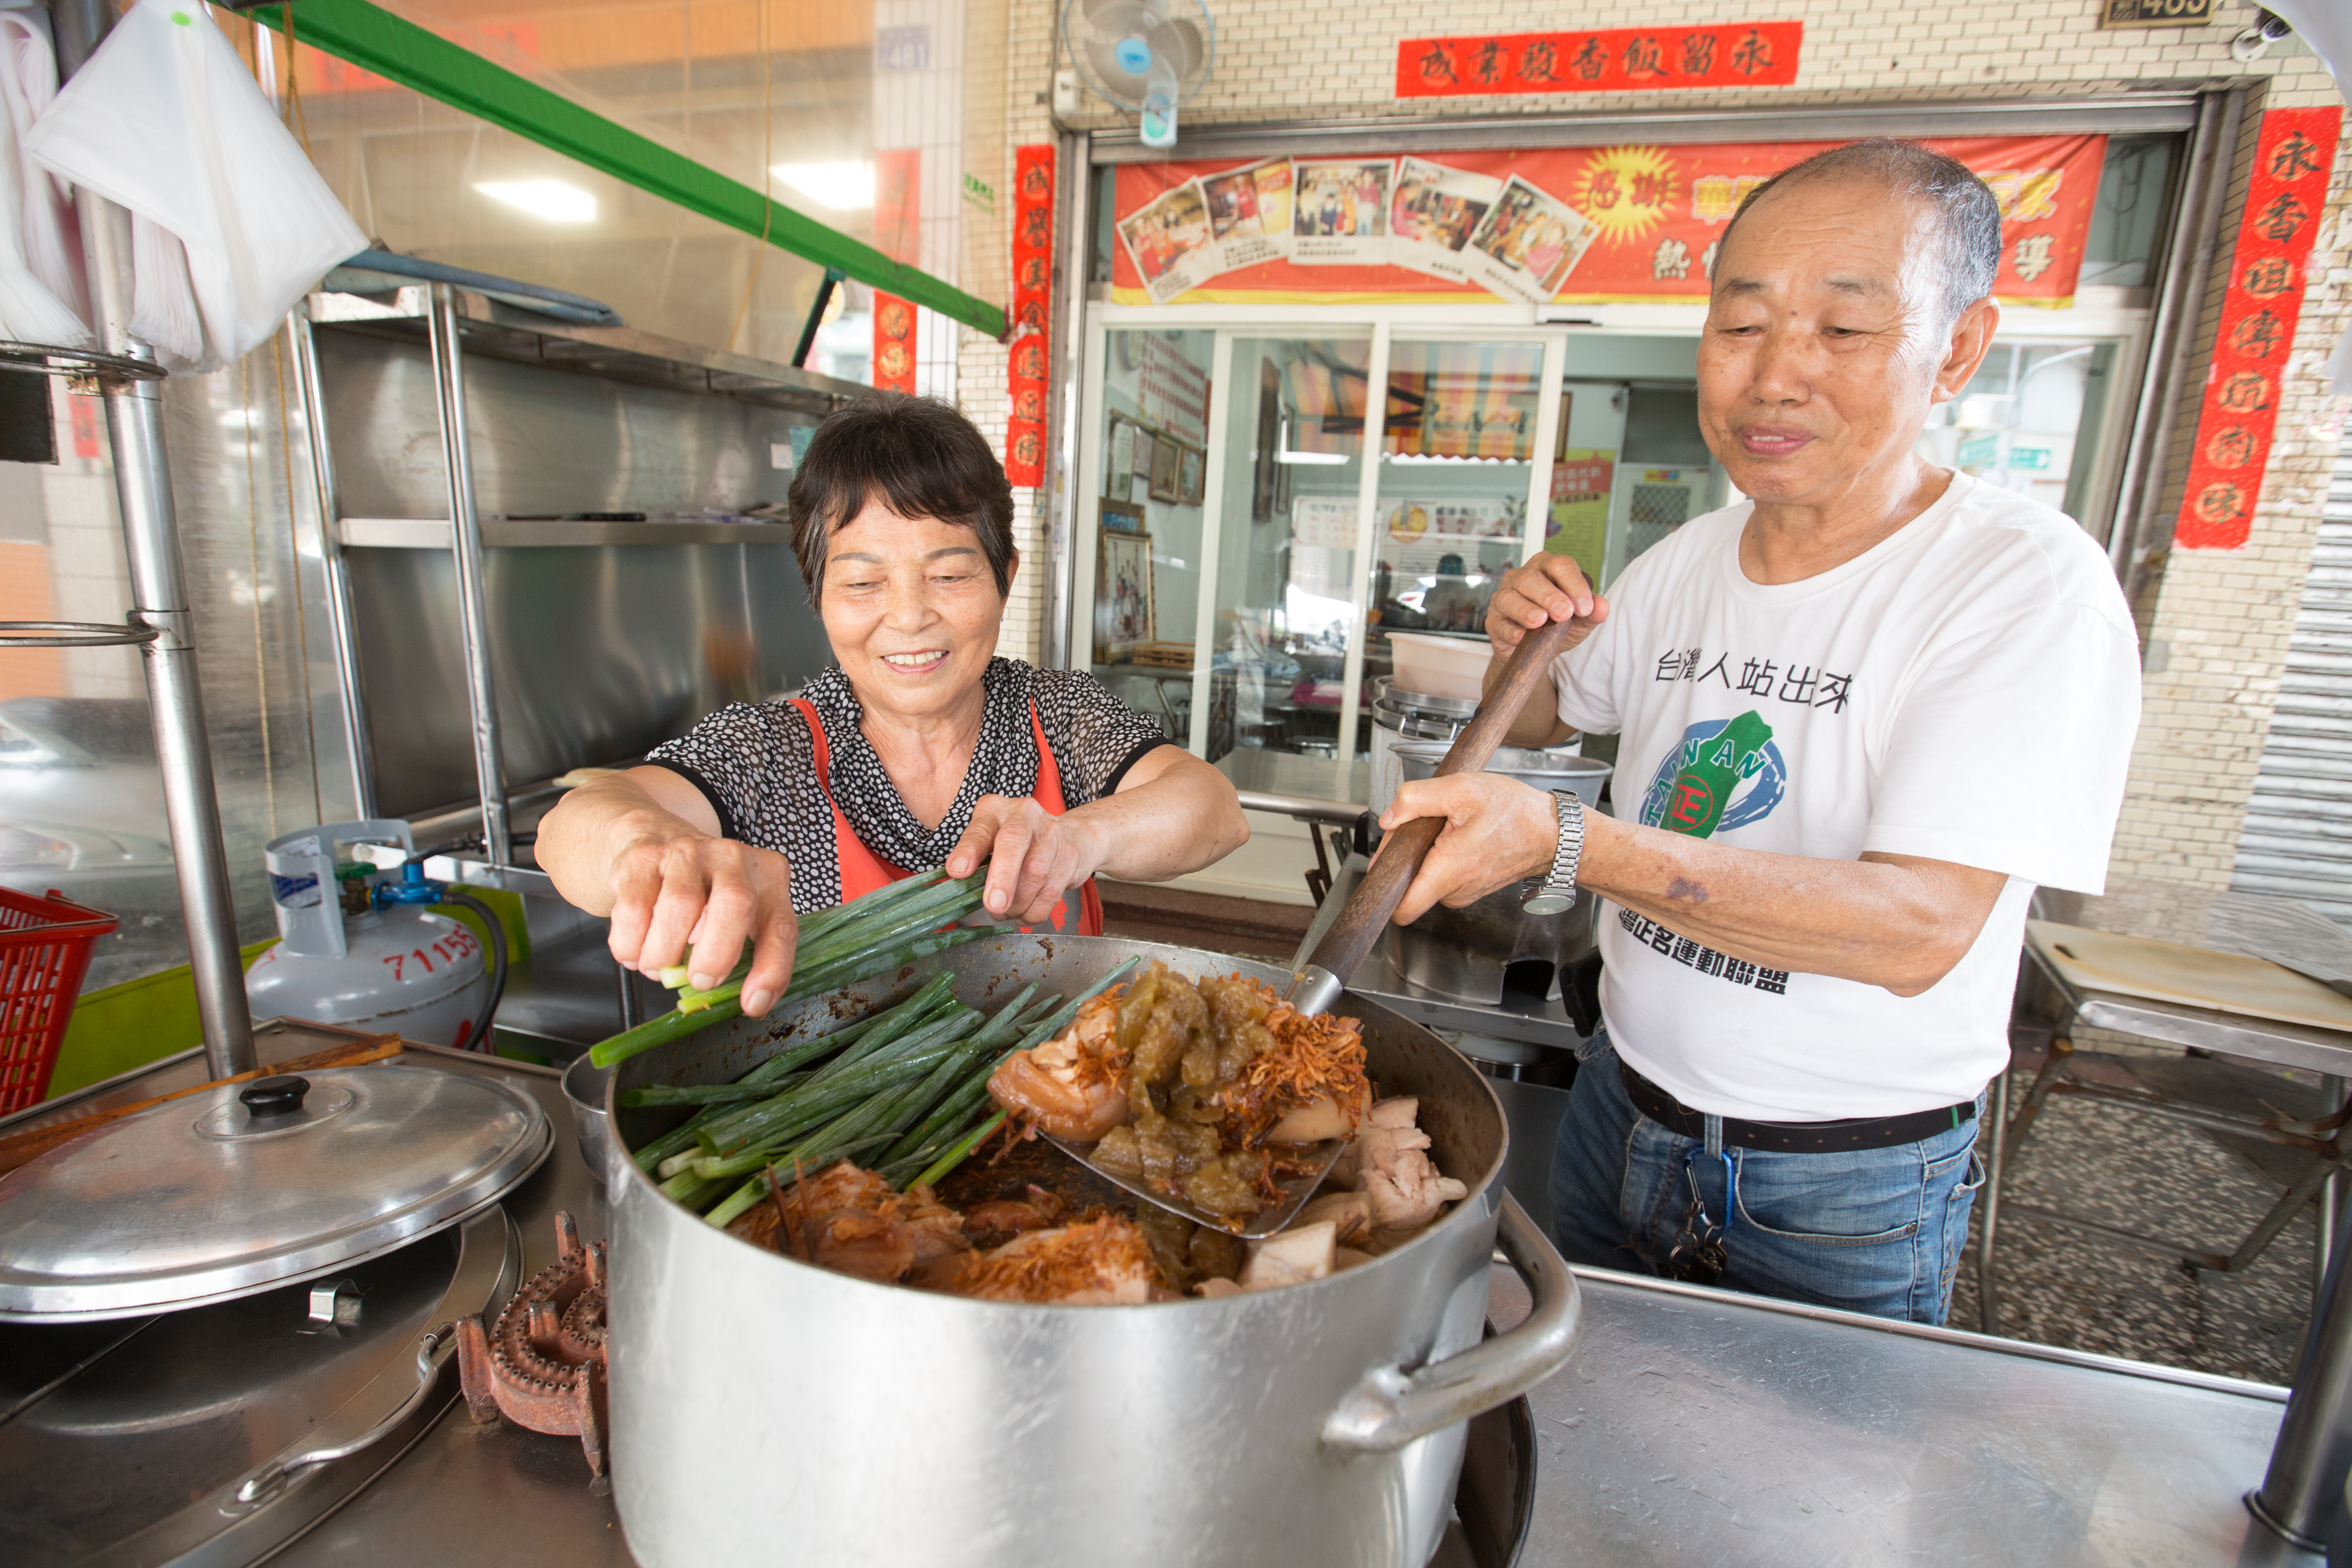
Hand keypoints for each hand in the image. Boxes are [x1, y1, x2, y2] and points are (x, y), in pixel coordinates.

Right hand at [605, 829, 797, 1014]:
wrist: (658, 841)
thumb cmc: (705, 894)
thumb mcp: (740, 921)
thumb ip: (747, 957)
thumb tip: (749, 1003)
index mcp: (769, 878)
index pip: (781, 927)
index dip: (770, 970)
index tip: (752, 1003)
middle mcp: (733, 858)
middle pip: (734, 904)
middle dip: (716, 955)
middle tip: (699, 981)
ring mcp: (687, 852)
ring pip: (679, 905)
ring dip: (664, 952)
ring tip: (658, 967)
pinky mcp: (643, 857)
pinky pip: (634, 906)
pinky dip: (630, 942)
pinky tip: (635, 951)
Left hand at [947, 795, 1105, 922]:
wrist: (1070, 836)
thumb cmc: (1017, 841)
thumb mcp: (988, 838)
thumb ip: (973, 855)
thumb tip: (958, 882)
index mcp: (997, 809)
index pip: (981, 828)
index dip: (968, 850)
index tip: (957, 871)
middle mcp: (1026, 815)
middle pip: (1014, 842)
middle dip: (1003, 878)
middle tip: (993, 906)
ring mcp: (1052, 835)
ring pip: (1035, 873)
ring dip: (1017, 903)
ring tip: (1004, 913)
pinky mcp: (1070, 857)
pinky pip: (1051, 893)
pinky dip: (1034, 911)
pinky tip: (1023, 914)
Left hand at [1377, 774, 1558, 924]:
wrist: (1552, 832)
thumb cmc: (1516, 813)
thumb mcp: (1462, 789)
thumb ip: (1416, 799)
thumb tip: (1388, 817)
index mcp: (1448, 871)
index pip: (1400, 907)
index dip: (1384, 886)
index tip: (1382, 865)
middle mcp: (1454, 891)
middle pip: (1407, 882)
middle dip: (1406, 852)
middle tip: (1426, 823)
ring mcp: (1463, 893)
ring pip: (1423, 878)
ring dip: (1425, 852)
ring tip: (1449, 827)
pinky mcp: (1469, 889)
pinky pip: (1441, 876)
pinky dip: (1441, 856)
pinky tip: (1459, 836)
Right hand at [1486, 553, 1607, 657]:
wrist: (1536, 651)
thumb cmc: (1557, 627)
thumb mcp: (1580, 621)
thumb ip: (1592, 613)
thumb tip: (1602, 606)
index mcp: (1546, 569)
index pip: (1560, 565)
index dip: (1573, 584)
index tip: (1585, 607)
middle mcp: (1522, 578)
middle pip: (1531, 578)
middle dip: (1549, 596)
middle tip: (1564, 613)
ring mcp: (1504, 597)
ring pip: (1509, 598)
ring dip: (1525, 610)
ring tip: (1540, 622)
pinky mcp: (1493, 620)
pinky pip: (1498, 623)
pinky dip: (1510, 630)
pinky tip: (1521, 637)